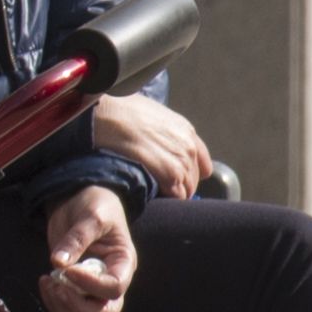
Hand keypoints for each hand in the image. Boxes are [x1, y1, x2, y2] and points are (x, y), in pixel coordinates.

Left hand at [34, 184, 138, 311]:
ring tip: (48, 282)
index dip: (90, 285)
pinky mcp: (77, 290)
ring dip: (63, 308)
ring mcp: (94, 289)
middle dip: (77, 306)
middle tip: (57, 285)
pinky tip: (46, 282)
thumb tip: (57, 262)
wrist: (80, 199)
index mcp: (124, 263)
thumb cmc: (94, 204)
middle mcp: (113, 281)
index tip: (67, 270)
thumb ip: (77, 238)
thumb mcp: (90, 215)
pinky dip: (55, 305)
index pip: (114, 288)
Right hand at [90, 90, 214, 196]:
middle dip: (178, 185)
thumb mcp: (151, 115)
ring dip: (170, 193)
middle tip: (157, 186)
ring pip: (186, 191)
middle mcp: (189, 146)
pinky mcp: (170, 174)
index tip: (174, 178)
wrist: (108, 115)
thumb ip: (162, 133)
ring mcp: (182, 160)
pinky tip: (151, 194)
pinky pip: (176, 196)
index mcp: (186, 131)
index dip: (188, 173)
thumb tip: (156, 145)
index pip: (202, 164)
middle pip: (193, 180)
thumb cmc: (120, 112)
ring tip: (151, 191)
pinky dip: (166, 199)